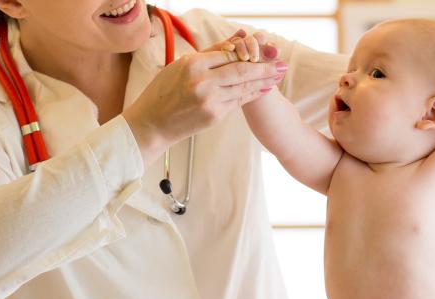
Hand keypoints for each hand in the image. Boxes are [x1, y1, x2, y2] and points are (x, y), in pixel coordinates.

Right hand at [123, 32, 287, 165]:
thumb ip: (210, 53)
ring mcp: (210, 101)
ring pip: (242, 87)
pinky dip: (251, 94)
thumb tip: (237, 37)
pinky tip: (261, 89)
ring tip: (278, 76)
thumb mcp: (180, 66)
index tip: (264, 50)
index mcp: (192, 64)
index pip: (228, 54)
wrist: (152, 124)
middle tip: (282, 64)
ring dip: (263, 81)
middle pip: (241, 70)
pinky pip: (237, 101)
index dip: (248, 52)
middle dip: (264, 67)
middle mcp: (202, 82)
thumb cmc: (163, 92)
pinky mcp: (214, 116)